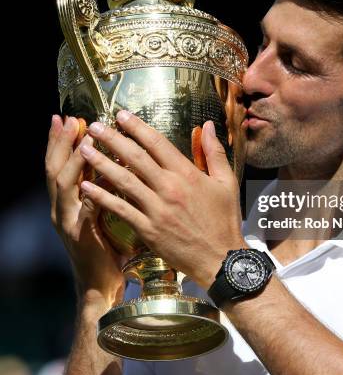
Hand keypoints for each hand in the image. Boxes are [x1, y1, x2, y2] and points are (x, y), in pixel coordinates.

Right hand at [45, 115, 125, 307]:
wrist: (100, 284)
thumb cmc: (106, 246)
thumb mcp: (100, 212)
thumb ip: (101, 189)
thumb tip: (115, 161)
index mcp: (66, 202)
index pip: (58, 164)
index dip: (59, 141)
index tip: (66, 118)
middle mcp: (60, 208)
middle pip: (54, 168)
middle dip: (61, 142)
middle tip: (70, 120)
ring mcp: (67, 221)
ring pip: (63, 184)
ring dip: (74, 160)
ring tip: (85, 139)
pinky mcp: (81, 235)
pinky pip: (86, 207)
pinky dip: (94, 189)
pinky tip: (104, 175)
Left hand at [79, 111, 246, 289]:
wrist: (221, 260)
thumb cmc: (225, 220)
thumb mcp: (227, 182)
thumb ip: (214, 152)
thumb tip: (206, 125)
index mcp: (188, 174)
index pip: (158, 143)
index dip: (137, 127)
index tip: (121, 115)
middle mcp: (169, 188)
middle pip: (136, 158)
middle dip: (112, 139)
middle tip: (94, 126)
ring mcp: (157, 209)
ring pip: (124, 181)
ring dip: (101, 163)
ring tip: (84, 150)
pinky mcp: (148, 230)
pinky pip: (121, 210)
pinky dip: (102, 198)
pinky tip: (87, 187)